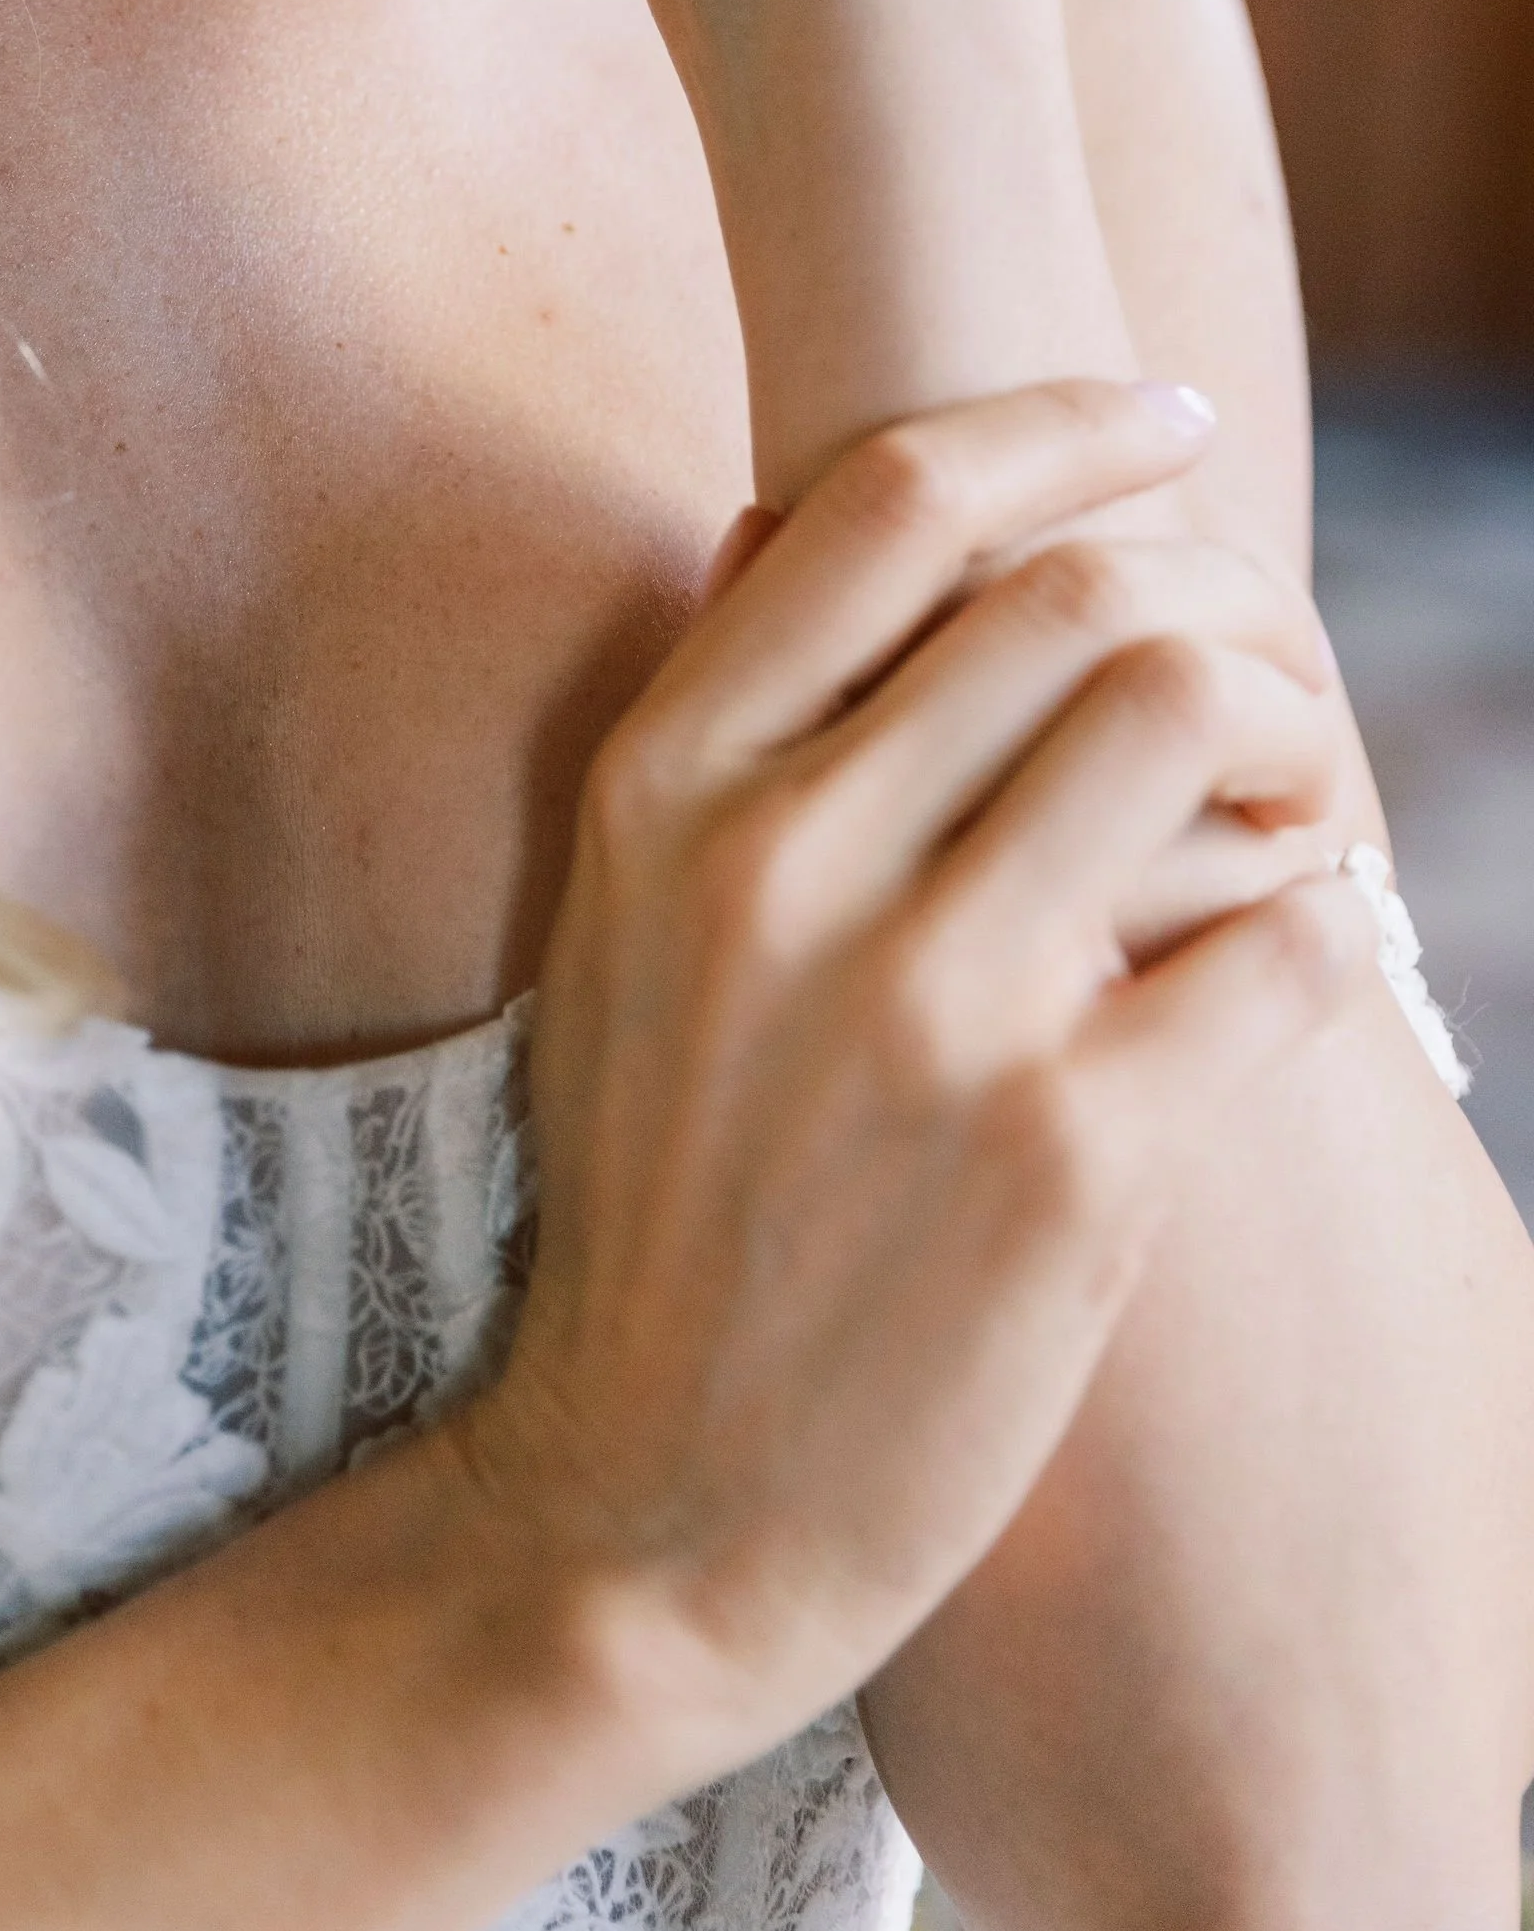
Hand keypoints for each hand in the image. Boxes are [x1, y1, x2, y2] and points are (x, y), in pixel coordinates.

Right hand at [442, 382, 1375, 1778]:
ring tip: (1285, 806)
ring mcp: (931, 1008)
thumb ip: (708, 726)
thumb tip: (793, 518)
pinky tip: (1293, 955)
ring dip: (1285, 736)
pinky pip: (1281, 942)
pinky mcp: (1070, 1154)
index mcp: (661, 786)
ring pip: (1188, 720)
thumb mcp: (610, 929)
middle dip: (1214, 587)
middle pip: (1075, 588)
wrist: (644, 1508)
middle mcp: (782, 865)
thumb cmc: (650, 1198)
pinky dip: (1320, 924)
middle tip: (1261, 653)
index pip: (894, 498)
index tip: (1169, 421)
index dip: (1066, 424)